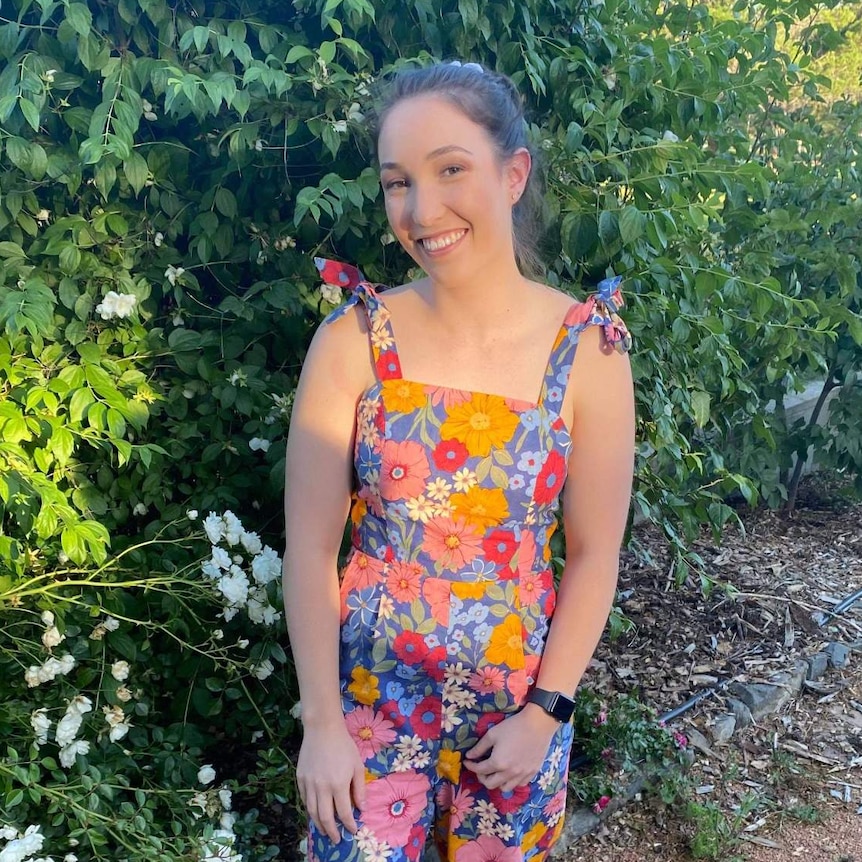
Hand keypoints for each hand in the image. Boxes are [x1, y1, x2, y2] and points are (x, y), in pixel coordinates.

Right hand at [296, 719, 365, 841]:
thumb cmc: (343, 745)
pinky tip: (315, 812)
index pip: (344, 813)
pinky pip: (304, 799)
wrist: (322, 729)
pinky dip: (310, 809)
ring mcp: (309, 784)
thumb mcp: (357, 765)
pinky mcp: (300, 778)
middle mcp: (321, 788)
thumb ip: (359, 788)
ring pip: (312, 811)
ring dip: (319, 824)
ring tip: (325, 830)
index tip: (352, 830)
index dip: (349, 824)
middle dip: (332, 831)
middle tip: (336, 839)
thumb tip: (361, 808)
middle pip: (325, 818)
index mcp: (338, 785)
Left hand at [463, 704, 559, 790]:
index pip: (479, 770)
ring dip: (497, 782)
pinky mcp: (532, 773)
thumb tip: (469, 756)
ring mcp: (522, 775)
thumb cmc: (513, 727)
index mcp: (498, 763)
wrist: (537, 725)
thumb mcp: (492, 734)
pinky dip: (512, 782)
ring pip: (505, 788)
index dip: (471, 766)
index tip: (467, 761)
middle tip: (480, 768)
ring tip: (495, 772)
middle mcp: (509, 773)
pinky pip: (519, 785)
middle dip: (481, 777)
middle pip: (490, 784)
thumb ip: (479, 748)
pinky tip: (510, 772)